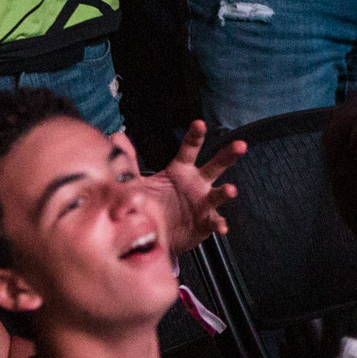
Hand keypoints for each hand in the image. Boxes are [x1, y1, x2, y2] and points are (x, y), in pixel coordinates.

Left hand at [140, 121, 244, 251]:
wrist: (154, 233)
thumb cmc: (150, 203)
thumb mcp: (137, 182)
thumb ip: (129, 161)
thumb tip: (116, 137)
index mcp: (181, 170)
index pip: (190, 149)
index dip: (195, 136)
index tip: (200, 124)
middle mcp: (196, 183)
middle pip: (215, 165)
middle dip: (228, 155)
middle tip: (240, 145)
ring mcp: (203, 202)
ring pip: (219, 193)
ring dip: (226, 191)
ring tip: (230, 190)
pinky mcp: (205, 222)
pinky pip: (214, 221)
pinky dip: (218, 223)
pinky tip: (221, 227)